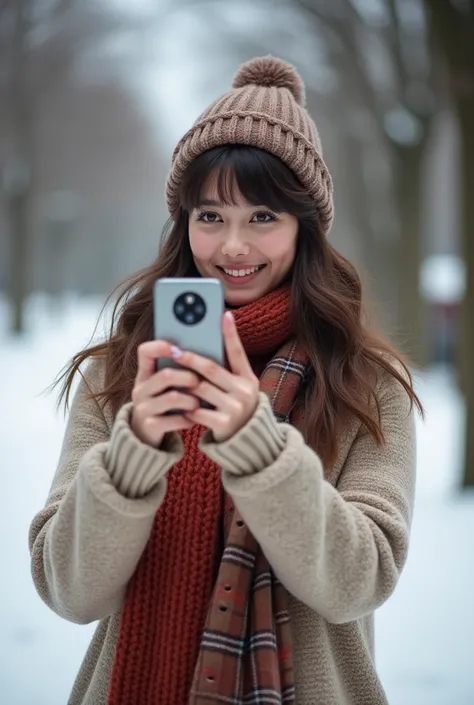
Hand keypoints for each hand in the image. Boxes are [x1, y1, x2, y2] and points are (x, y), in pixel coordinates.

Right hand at [131, 340, 199, 446]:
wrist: (143, 438)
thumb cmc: (161, 407)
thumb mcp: (161, 389)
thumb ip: (174, 373)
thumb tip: (200, 356)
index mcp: (144, 376)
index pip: (145, 352)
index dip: (161, 346)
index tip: (178, 349)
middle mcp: (140, 390)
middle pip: (166, 375)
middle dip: (188, 377)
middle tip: (199, 382)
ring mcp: (143, 408)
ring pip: (173, 397)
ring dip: (192, 400)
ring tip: (198, 404)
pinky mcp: (150, 426)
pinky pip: (175, 419)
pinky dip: (189, 419)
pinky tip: (193, 419)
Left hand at [171, 311, 258, 442]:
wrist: (245, 442)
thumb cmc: (234, 408)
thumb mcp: (237, 388)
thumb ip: (225, 372)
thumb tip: (202, 348)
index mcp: (248, 378)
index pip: (238, 352)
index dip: (231, 333)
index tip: (224, 314)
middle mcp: (245, 390)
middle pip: (211, 369)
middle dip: (190, 359)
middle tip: (174, 351)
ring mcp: (236, 407)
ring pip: (200, 389)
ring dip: (185, 386)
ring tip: (174, 383)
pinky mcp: (225, 423)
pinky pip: (197, 410)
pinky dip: (188, 409)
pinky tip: (183, 409)